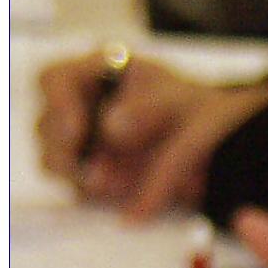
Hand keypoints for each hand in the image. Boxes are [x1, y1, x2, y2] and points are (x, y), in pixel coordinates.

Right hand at [36, 52, 267, 219]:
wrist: (220, 143)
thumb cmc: (197, 111)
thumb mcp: (180, 101)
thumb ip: (147, 111)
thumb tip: (111, 128)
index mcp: (96, 72)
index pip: (54, 81)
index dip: (58, 106)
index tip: (75, 132)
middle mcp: (80, 106)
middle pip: (47, 128)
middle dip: (67, 153)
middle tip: (93, 175)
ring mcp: (82, 141)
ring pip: (56, 162)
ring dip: (80, 177)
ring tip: (111, 186)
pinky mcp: (92, 173)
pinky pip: (81, 189)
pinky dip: (97, 195)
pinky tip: (122, 195)